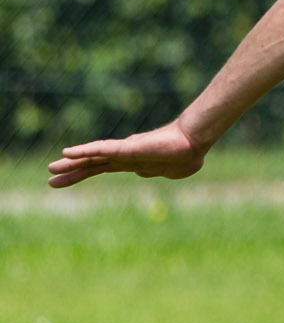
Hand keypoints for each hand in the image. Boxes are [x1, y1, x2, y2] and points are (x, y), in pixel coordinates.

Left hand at [48, 121, 208, 188]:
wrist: (195, 143)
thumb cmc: (187, 155)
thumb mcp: (169, 172)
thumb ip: (152, 171)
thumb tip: (142, 172)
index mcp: (131, 163)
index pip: (101, 167)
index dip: (81, 172)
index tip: (64, 178)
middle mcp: (123, 156)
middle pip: (92, 164)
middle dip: (71, 171)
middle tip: (50, 177)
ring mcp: (124, 151)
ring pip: (92, 157)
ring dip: (71, 163)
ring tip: (51, 169)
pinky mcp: (127, 147)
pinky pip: (101, 150)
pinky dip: (84, 151)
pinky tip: (67, 152)